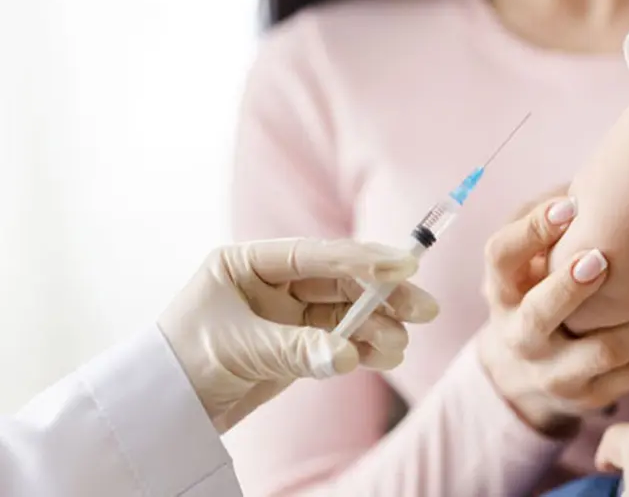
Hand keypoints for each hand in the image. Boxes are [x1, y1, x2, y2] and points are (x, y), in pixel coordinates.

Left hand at [157, 238, 438, 432]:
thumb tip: (349, 354)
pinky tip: (386, 356)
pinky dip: (363, 349)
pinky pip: (338, 341)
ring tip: (399, 346)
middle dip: (383, 294)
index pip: (315, 254)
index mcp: (248, 263)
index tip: (404, 265)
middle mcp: (272, 283)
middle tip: (423, 307)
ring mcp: (286, 314)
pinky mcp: (296, 345)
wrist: (163, 414)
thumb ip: (296, 349)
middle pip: (340, 281)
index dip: (361, 258)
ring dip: (377, 327)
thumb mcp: (240, 350)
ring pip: (345, 313)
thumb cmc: (184, 365)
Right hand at [477, 197, 628, 436]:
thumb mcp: (529, 260)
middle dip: (569, 289)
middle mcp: (520, 335)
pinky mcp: (590, 396)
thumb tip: (587, 179)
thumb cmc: (537, 291)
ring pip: (602, 351)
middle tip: (602, 259)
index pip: (501, 256)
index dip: (530, 231)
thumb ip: (550, 222)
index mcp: (502, 290)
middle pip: (539, 314)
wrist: (523, 373)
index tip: (569, 205)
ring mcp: (555, 372)